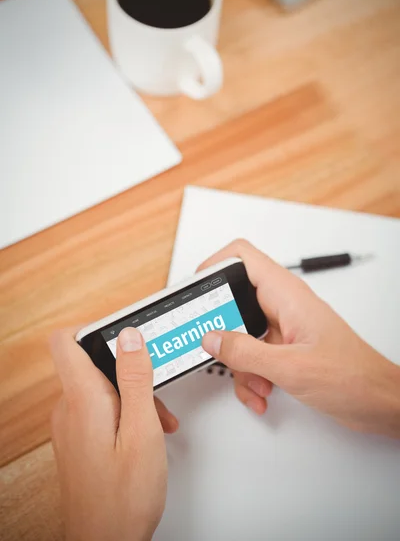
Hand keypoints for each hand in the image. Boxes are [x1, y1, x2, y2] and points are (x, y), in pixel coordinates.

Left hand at [51, 326, 176, 540]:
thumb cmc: (123, 498)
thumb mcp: (142, 431)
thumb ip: (136, 379)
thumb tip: (129, 337)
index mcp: (82, 400)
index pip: (66, 341)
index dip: (94, 326)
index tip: (124, 331)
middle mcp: (69, 409)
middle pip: (92, 363)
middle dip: (129, 370)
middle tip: (155, 386)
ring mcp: (71, 426)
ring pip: (100, 388)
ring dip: (133, 395)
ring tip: (158, 420)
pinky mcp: (78, 439)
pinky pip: (99, 410)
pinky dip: (125, 412)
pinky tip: (146, 432)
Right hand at [199, 240, 399, 436]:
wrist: (379, 401)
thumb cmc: (353, 376)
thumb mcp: (291, 367)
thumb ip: (246, 353)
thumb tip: (212, 338)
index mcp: (286, 295)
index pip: (242, 256)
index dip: (214, 265)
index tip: (194, 288)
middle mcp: (283, 306)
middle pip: (234, 300)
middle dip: (221, 329)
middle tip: (211, 344)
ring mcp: (284, 328)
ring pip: (241, 334)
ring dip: (239, 363)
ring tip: (253, 381)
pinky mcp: (285, 349)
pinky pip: (253, 355)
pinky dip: (251, 376)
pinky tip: (262, 391)